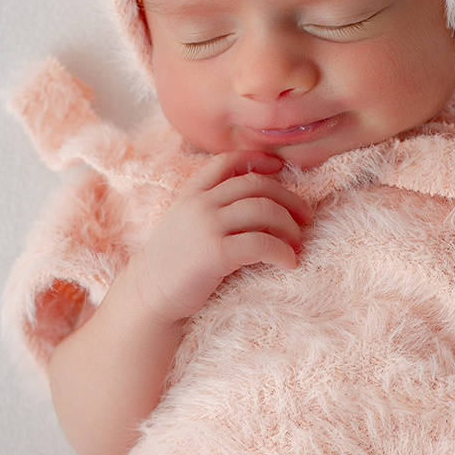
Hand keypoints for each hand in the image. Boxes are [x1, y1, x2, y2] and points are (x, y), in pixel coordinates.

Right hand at [135, 151, 311, 320]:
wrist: (148, 295)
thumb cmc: (172, 263)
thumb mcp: (184, 222)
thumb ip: (209, 206)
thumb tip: (255, 201)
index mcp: (191, 193)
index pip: (228, 162)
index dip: (258, 160)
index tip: (280, 168)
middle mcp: (200, 203)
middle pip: (256, 185)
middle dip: (288, 199)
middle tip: (306, 217)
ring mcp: (207, 226)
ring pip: (263, 210)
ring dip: (290, 226)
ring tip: (298, 244)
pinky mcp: (216, 253)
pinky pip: (261, 243)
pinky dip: (282, 252)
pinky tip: (289, 262)